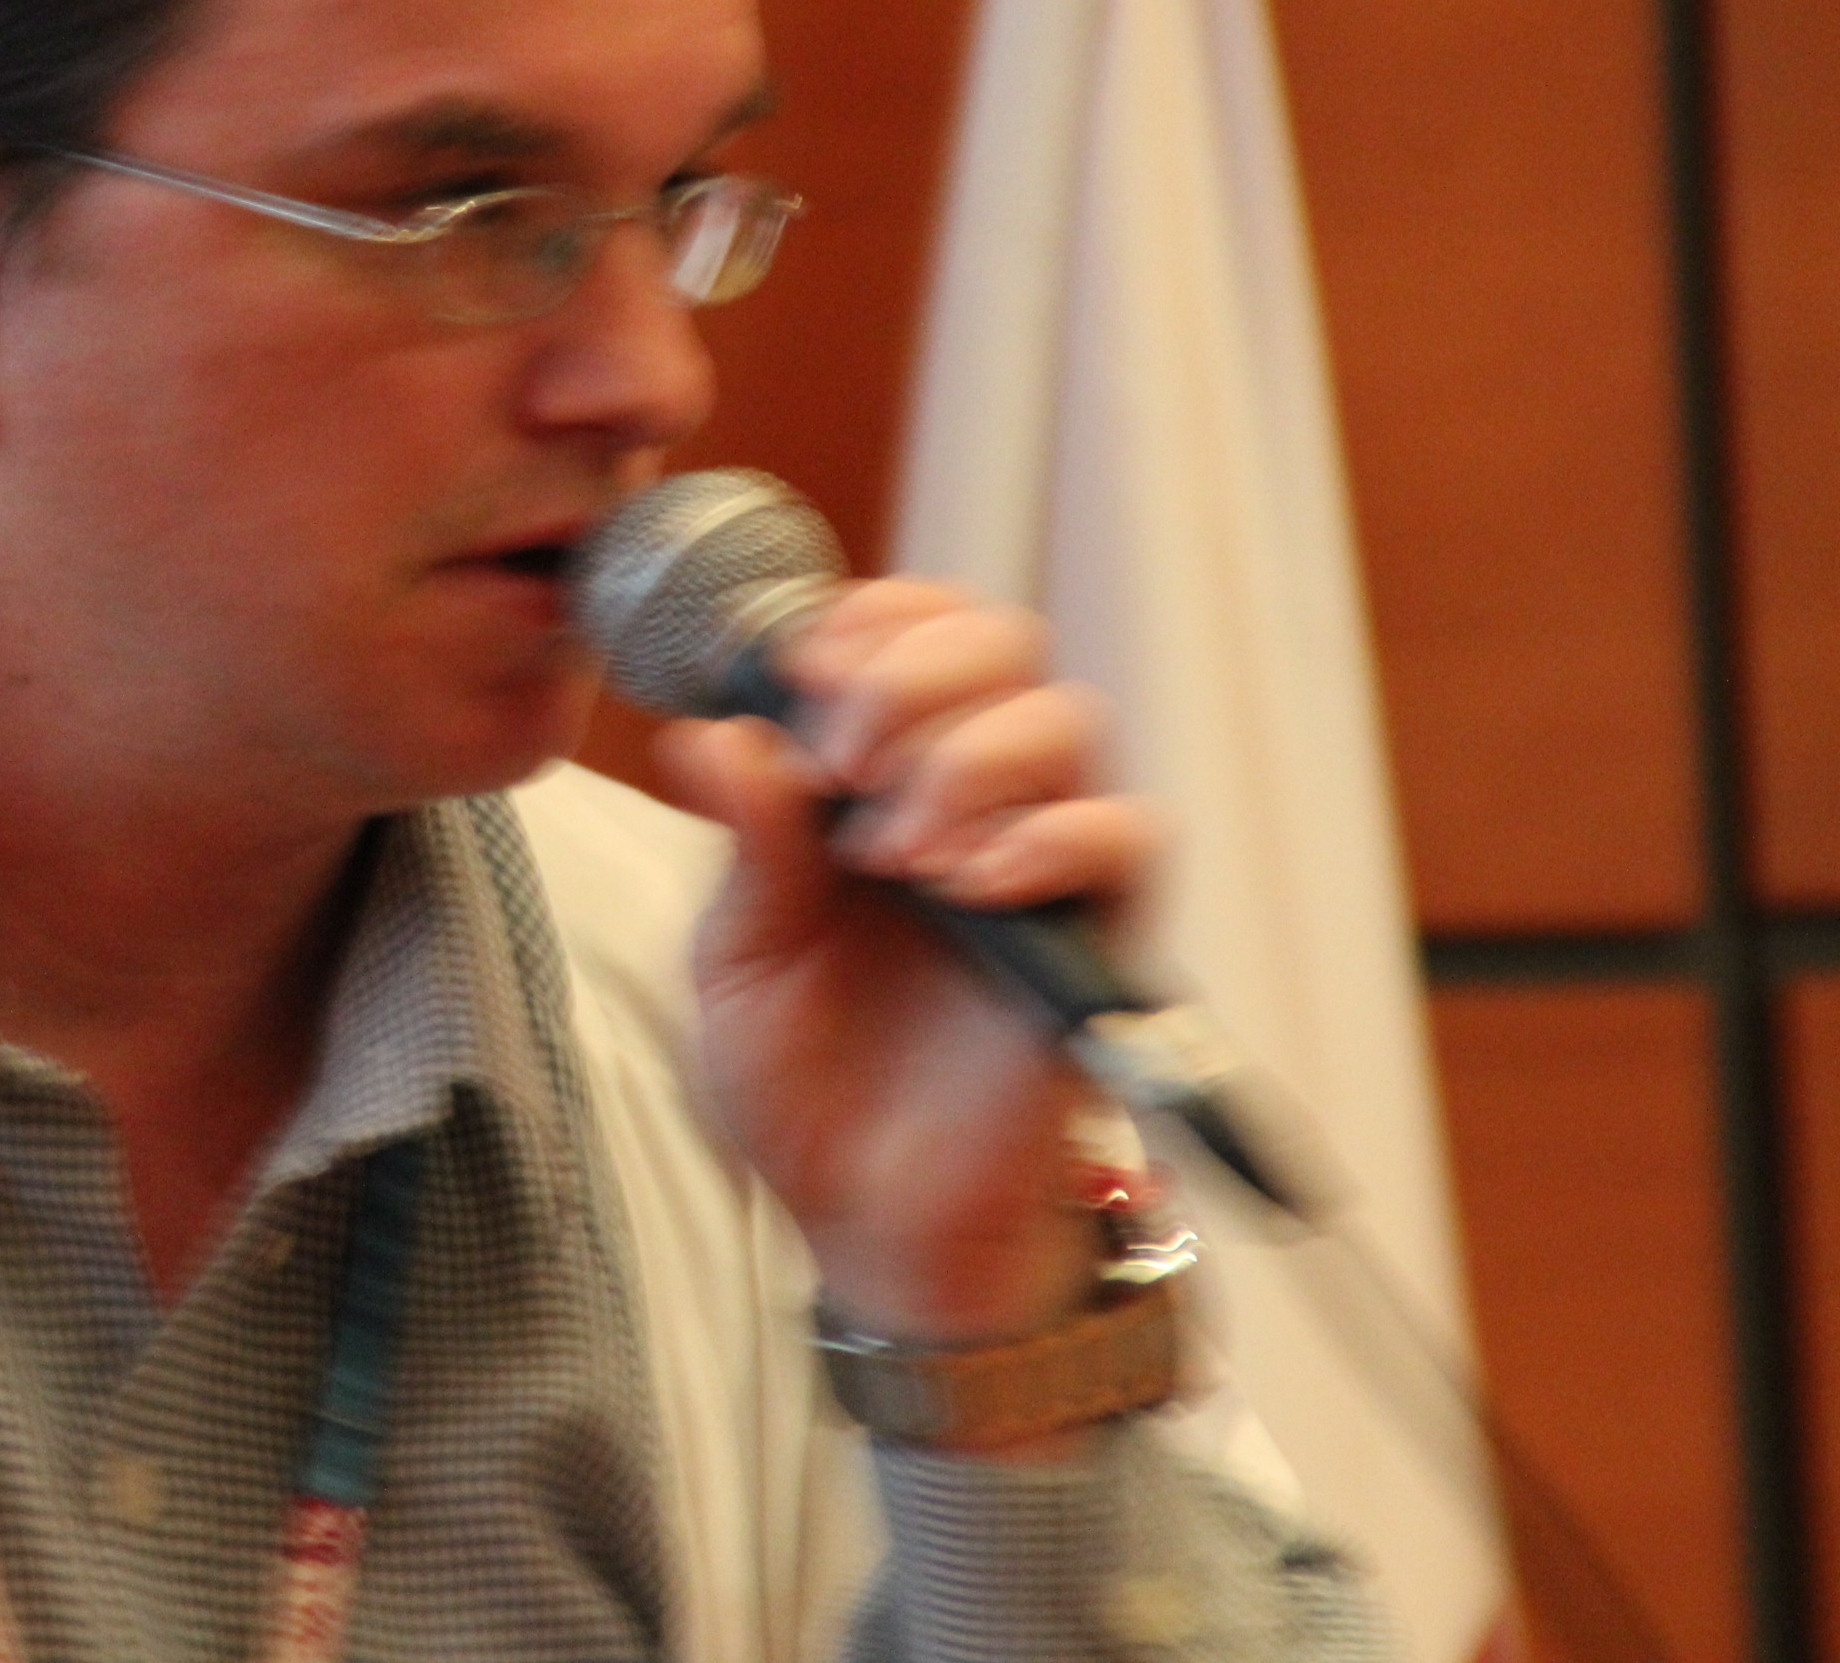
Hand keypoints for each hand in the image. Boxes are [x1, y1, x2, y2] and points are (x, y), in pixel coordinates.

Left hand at [650, 578, 1154, 1354]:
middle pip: (1003, 640)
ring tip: (895, 851)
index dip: (866, 619)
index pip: (911, 631)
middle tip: (845, 757)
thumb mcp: (740, 955)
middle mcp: (973, 796)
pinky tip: (966, 883)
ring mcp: (1042, 861)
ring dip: (968, 755)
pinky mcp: (1097, 938)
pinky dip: (1048, 834)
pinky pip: (1127, 835)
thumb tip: (712, 732)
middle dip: (913, 671)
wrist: (871, 1220)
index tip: (800, 669)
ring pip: (1067, 718)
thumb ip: (744, 842)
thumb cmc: (806, 1081)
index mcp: (879, 777)